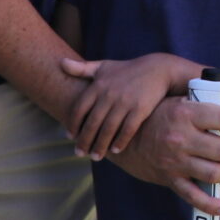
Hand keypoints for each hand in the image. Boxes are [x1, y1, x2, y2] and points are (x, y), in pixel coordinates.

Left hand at [58, 54, 175, 160]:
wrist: (158, 69)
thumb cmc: (127, 70)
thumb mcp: (104, 66)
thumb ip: (82, 68)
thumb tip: (60, 62)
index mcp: (98, 86)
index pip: (79, 109)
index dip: (73, 125)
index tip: (70, 137)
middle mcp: (109, 95)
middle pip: (92, 123)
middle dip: (84, 141)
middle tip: (80, 153)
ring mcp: (125, 102)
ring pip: (108, 129)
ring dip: (100, 145)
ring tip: (96, 157)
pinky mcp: (140, 109)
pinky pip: (127, 130)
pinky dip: (120, 141)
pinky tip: (115, 150)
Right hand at [112, 93, 219, 214]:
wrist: (123, 138)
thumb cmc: (158, 115)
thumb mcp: (180, 100)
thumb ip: (212, 100)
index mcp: (185, 113)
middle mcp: (181, 138)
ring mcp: (175, 161)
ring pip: (214, 173)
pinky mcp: (170, 179)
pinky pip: (193, 196)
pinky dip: (210, 205)